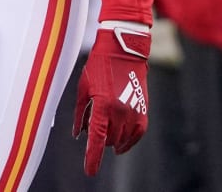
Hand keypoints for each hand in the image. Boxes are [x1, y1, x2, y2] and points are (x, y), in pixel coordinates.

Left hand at [73, 25, 150, 174]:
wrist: (123, 49)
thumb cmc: (98, 66)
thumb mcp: (83, 88)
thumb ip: (80, 114)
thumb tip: (79, 134)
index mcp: (102, 106)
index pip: (96, 140)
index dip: (92, 158)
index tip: (90, 171)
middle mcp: (119, 112)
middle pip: (108, 141)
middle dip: (99, 141)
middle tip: (93, 127)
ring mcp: (133, 111)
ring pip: (121, 139)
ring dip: (112, 140)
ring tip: (105, 127)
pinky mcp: (143, 109)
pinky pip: (137, 134)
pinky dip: (129, 140)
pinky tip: (121, 143)